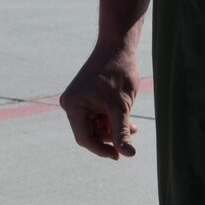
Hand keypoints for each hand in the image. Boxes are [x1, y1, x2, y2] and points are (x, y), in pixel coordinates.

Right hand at [60, 44, 141, 160]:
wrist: (117, 48)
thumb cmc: (117, 73)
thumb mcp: (120, 106)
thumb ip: (121, 131)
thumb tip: (128, 154)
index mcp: (73, 106)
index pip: (84, 138)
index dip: (102, 149)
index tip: (120, 156)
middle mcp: (71, 104)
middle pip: (89, 133)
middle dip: (110, 136)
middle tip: (131, 134)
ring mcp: (78, 101)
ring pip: (95, 126)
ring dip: (113, 129)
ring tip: (133, 126)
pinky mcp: (86, 98)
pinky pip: (97, 117)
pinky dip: (111, 120)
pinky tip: (128, 120)